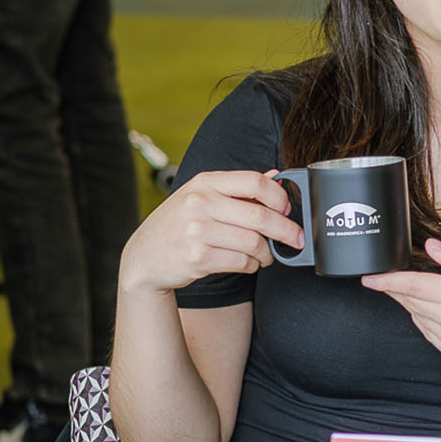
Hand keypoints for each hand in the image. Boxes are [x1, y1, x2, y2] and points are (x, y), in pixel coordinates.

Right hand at [119, 170, 302, 293]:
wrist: (143, 258)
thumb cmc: (177, 224)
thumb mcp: (201, 197)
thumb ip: (237, 188)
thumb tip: (275, 176)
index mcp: (205, 183)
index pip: (255, 181)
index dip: (280, 196)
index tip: (288, 208)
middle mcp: (200, 203)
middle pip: (260, 215)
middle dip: (286, 230)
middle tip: (296, 238)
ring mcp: (196, 231)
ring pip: (253, 242)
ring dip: (267, 252)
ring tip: (266, 254)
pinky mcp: (197, 257)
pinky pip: (242, 261)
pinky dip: (253, 265)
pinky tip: (250, 263)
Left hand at [362, 239, 440, 381]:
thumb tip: (432, 247)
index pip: (413, 286)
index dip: (388, 281)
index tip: (371, 278)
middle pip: (412, 303)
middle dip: (400, 290)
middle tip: (393, 280)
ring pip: (419, 320)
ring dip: (415, 306)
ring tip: (424, 294)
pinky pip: (431, 336)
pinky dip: (428, 322)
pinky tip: (440, 313)